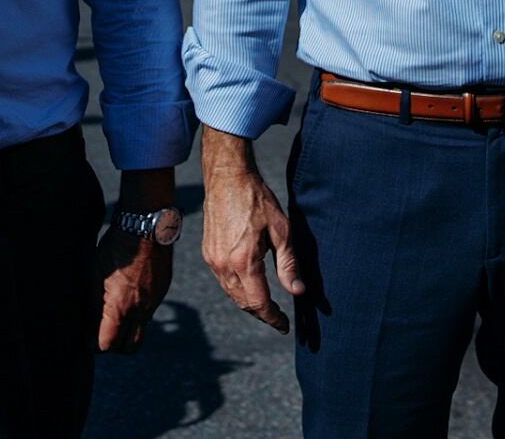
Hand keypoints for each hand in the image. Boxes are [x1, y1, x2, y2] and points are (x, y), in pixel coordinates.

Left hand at [95, 226, 171, 352]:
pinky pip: (150, 311)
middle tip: (102, 332)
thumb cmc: (115, 247)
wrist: (146, 225)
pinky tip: (128, 293)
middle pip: (130, 348)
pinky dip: (138, 311)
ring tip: (114, 311)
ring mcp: (155, 301)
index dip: (93, 344)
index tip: (86, 337)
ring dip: (128, 329)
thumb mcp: (94, 274)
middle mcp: (141, 309)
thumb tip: (87, 325)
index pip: (107, 344)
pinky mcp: (163, 290)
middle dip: (115, 345)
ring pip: (142, 330)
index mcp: (121, 307)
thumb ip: (93, 304)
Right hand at [200, 162, 303, 333]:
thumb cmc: (257, 199)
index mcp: (243, 261)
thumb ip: (288, 264)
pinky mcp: (207, 253)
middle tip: (278, 317)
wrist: (227, 177)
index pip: (259, 303)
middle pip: (243, 303)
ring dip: (249, 303)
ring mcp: (212, 260)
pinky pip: (223, 281)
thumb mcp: (281, 230)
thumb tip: (297, 291)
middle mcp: (223, 265)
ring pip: (232, 294)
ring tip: (267, 304)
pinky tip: (250, 285)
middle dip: (262, 313)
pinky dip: (237, 289)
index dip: (273, 318)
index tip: (284, 326)